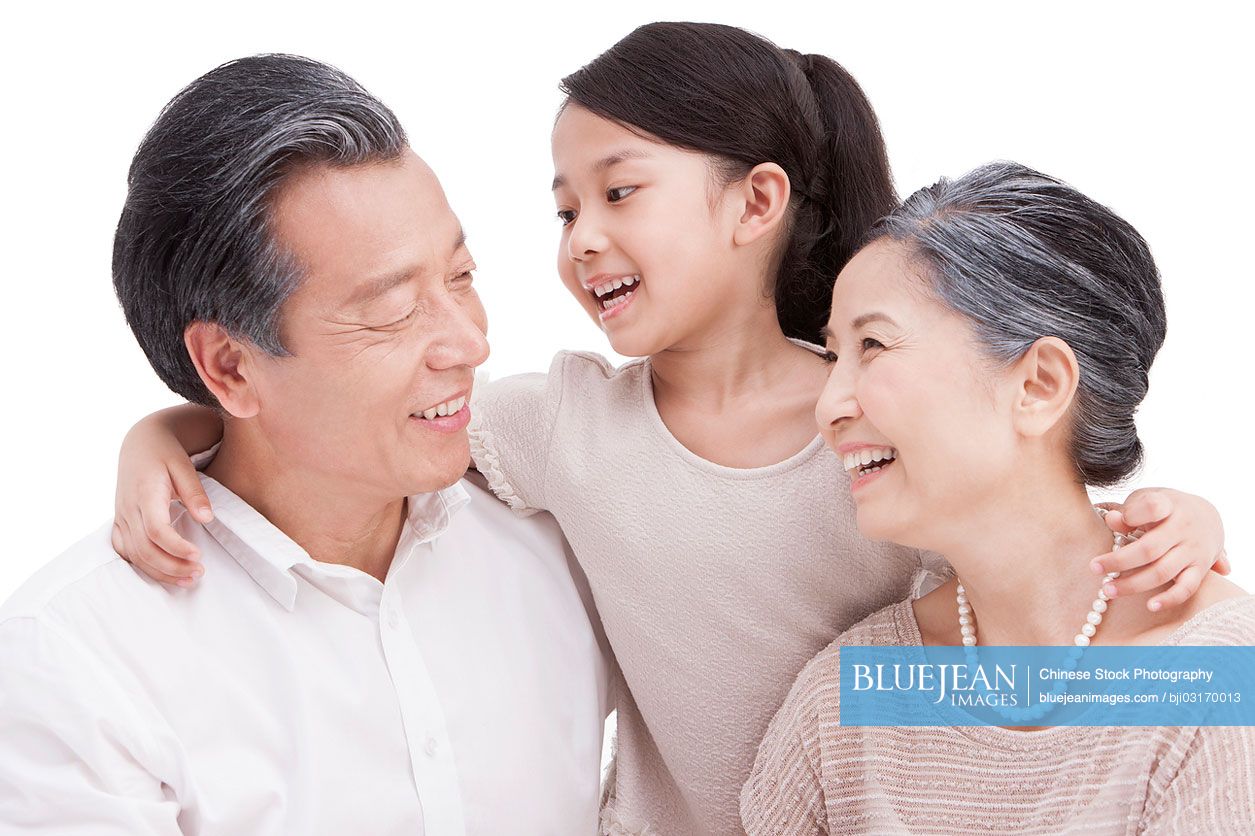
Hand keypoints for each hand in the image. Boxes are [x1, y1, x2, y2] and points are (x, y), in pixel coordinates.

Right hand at [112, 422, 214, 585]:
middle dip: (171, 566)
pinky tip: (164, 574)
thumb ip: (194, 492)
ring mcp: (121, 517)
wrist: (140, 443)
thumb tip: (206, 518)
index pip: (155, 529)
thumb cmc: (165, 452)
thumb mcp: (183, 465)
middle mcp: (128, 509)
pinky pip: (125, 551)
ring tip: (188, 579)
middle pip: (144, 548)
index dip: (175, 547)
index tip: (197, 555)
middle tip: (199, 572)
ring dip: (160, 572)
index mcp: (145, 493)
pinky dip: (143, 566)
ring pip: (134, 555)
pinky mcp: (120, 523)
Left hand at [1090, 488, 1227, 611]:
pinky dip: (1170, 599)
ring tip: (1108, 590)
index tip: (1109, 520)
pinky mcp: (1201, 569)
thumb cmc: (1163, 509)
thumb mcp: (1146, 500)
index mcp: (1168, 504)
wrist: (1207, 516)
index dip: (1131, 515)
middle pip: (1149, 548)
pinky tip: (1150, 606)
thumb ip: (1129, 510)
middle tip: (1094, 568)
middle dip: (1119, 561)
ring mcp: (1194, 550)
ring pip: (1163, 571)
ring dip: (1134, 584)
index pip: (1152, 507)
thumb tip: (1111, 519)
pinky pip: (1187, 588)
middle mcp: (1183, 528)